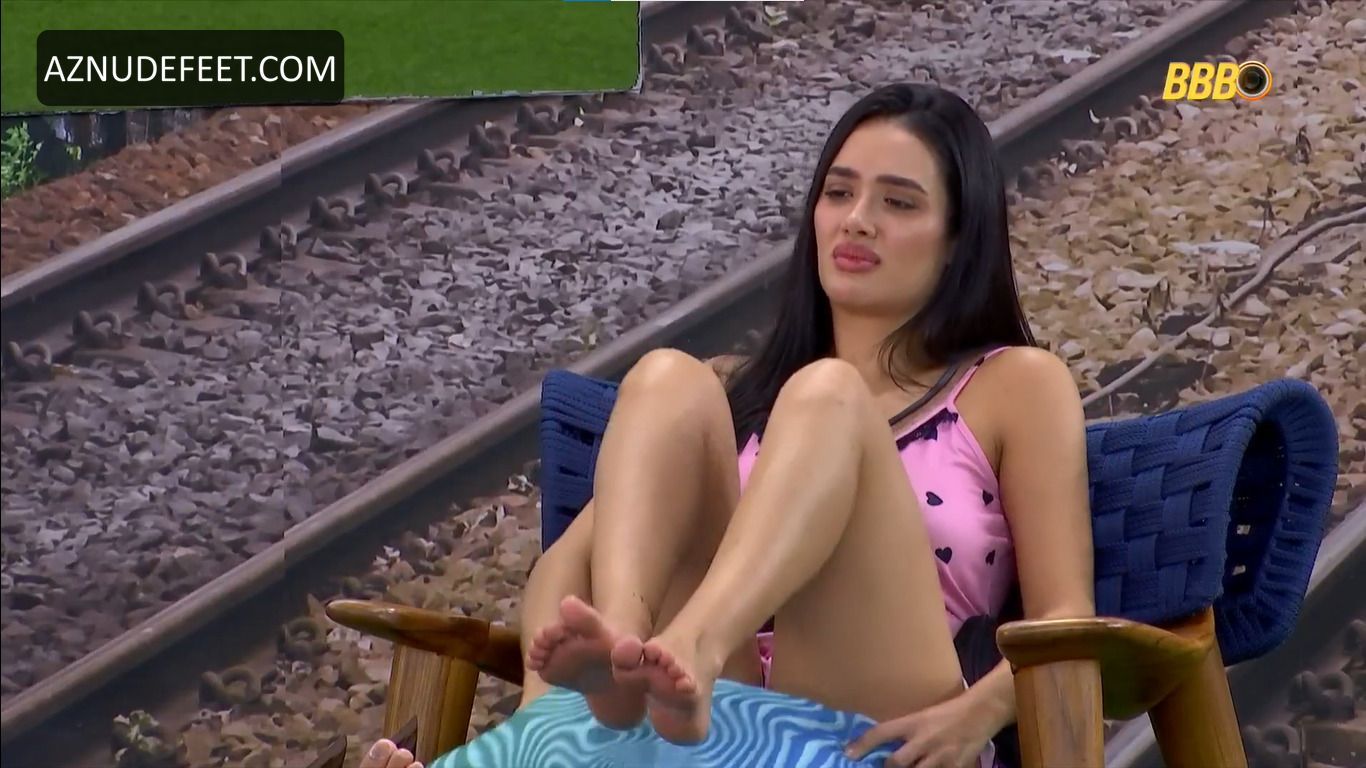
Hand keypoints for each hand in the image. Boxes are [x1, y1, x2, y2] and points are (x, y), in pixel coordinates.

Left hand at [843, 690, 997, 767]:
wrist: (981, 712)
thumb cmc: (949, 712)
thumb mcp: (923, 716)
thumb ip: (906, 732)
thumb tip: (885, 746)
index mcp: (914, 722)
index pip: (882, 732)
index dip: (862, 743)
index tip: (848, 753)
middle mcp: (924, 740)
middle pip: (895, 762)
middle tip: (883, 767)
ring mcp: (940, 756)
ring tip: (911, 766)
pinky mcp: (956, 767)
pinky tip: (933, 767)